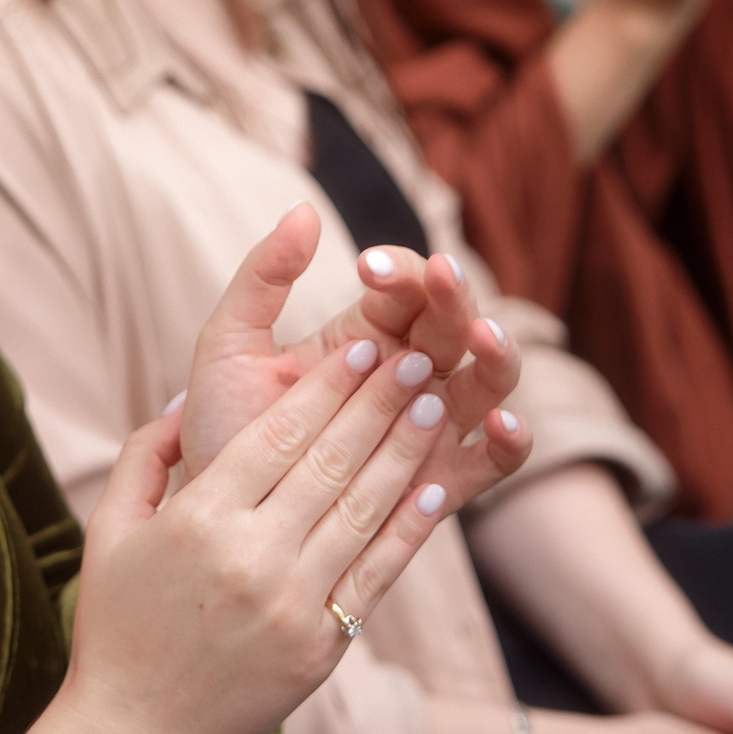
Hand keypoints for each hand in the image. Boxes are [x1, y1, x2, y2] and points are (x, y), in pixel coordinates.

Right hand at [46, 328, 534, 733]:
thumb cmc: (116, 627)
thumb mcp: (108, 530)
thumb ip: (144, 455)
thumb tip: (187, 398)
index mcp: (199, 518)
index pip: (280, 432)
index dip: (328, 383)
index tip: (364, 344)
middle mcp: (251, 556)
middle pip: (331, 459)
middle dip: (379, 400)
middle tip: (415, 355)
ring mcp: (292, 604)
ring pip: (363, 508)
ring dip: (405, 449)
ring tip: (435, 401)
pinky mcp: (321, 647)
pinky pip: (376, 572)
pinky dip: (410, 526)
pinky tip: (434, 484)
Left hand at [176, 206, 516, 483]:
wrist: (221, 523)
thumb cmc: (224, 431)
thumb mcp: (230, 347)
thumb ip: (261, 278)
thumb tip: (304, 210)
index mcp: (366, 334)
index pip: (405, 286)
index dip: (399, 269)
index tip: (365, 267)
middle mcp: (410, 376)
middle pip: (455, 323)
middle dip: (454, 295)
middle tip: (442, 277)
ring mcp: (431, 429)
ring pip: (489, 380)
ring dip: (498, 355)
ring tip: (483, 337)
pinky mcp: (440, 485)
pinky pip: (494, 463)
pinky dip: (511, 440)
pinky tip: (500, 422)